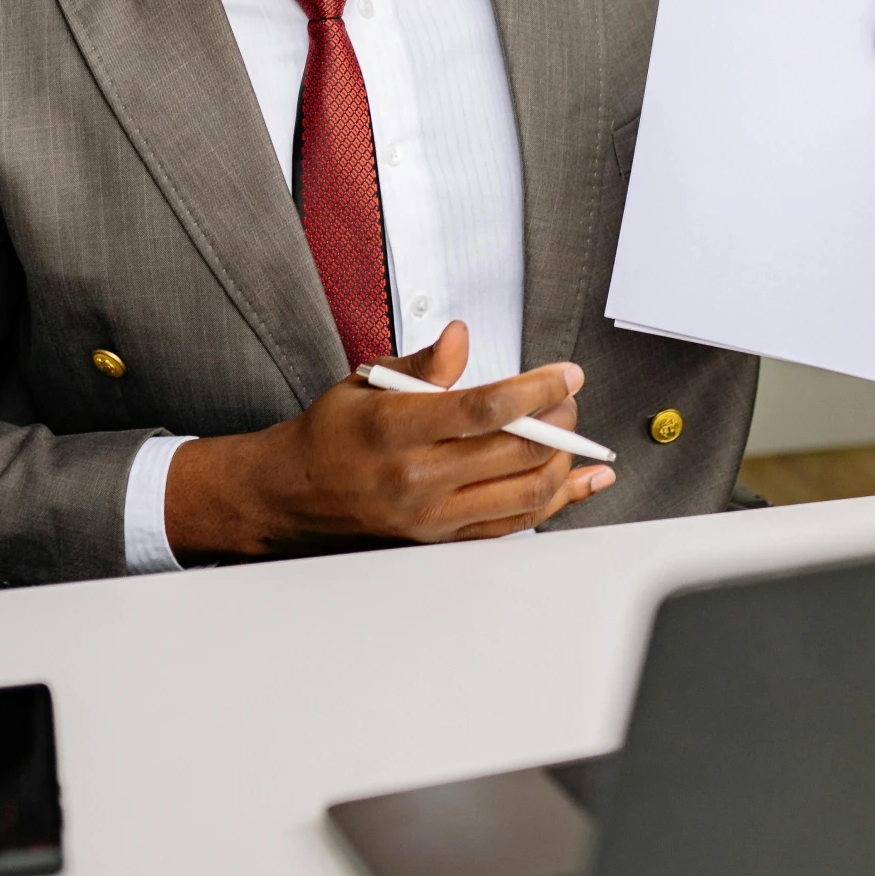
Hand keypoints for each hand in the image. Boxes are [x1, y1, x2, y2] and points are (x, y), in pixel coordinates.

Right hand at [161, 320, 614, 559]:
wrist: (292, 494)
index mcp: (397, 429)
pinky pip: (514, 525)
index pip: (485, 409)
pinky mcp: (443, 538)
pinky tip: (582, 481)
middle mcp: (417, 478)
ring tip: (571, 432)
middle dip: (559, 421)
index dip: (537, 390)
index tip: (566, 375)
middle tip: (568, 397)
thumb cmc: (330, 434)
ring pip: (526, 495)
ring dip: (563, 461)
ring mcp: (433, 515)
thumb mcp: (366, 382)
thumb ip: (423, 364)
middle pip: (515, 453)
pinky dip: (557, 502)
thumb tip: (462, 337)